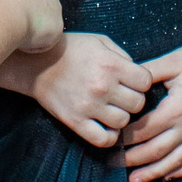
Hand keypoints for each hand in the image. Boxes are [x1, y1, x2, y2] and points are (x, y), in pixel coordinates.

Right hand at [8, 31, 151, 147]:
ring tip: (110, 108)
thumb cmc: (72, 49)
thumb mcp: (100, 42)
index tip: (132, 81)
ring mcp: (88, 106)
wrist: (36, 63)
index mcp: (111, 64)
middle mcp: (102, 86)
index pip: (145, 81)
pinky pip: (103, 139)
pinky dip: (108, 136)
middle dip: (133, 99)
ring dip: (120, 117)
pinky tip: (104, 125)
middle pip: (137, 104)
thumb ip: (123, 56)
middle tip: (122, 96)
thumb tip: (140, 76)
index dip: (141, 81)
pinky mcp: (75, 121)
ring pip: (123, 122)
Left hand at [122, 36, 181, 181]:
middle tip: (113, 163)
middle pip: (155, 151)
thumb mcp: (170, 61)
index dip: (125, 137)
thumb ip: (145, 73)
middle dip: (132, 160)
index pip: (144, 130)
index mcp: (176, 108)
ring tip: (135, 180)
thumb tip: (121, 81)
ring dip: (153, 173)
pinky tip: (167, 177)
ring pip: (174, 162)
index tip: (110, 138)